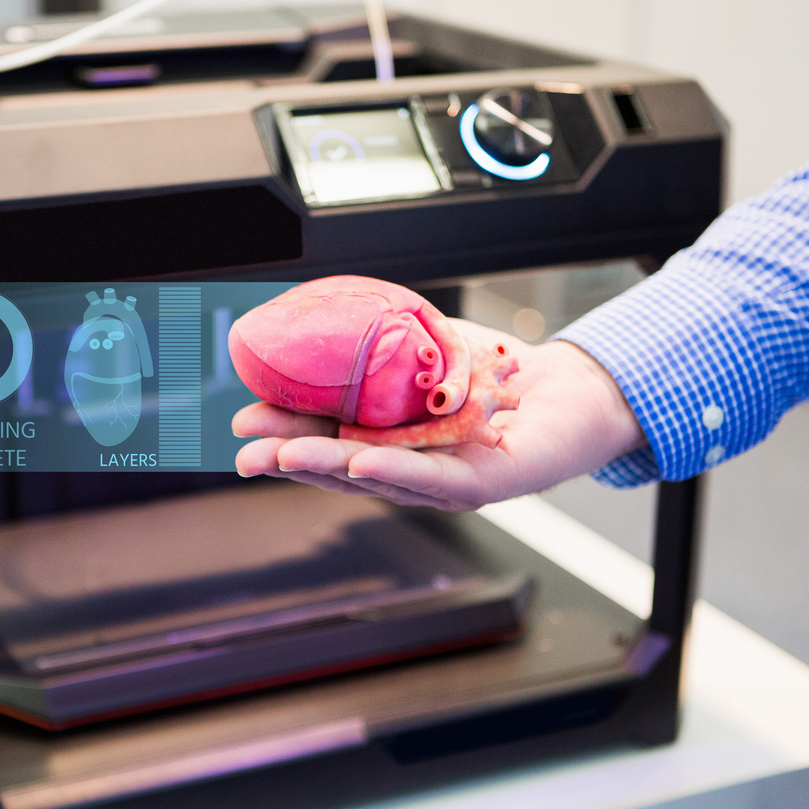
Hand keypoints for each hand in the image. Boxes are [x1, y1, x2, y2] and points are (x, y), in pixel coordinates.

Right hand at [232, 319, 646, 510]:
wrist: (565, 386)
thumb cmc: (491, 372)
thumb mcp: (420, 349)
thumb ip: (373, 349)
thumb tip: (313, 325)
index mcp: (385, 440)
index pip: (326, 438)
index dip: (284, 432)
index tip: (243, 421)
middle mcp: (408, 470)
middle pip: (340, 467)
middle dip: (289, 458)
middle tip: (245, 451)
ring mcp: (442, 483)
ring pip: (376, 478)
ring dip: (327, 466)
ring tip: (283, 456)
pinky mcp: (482, 483)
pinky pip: (432, 479)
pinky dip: (392, 472)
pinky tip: (358, 464)